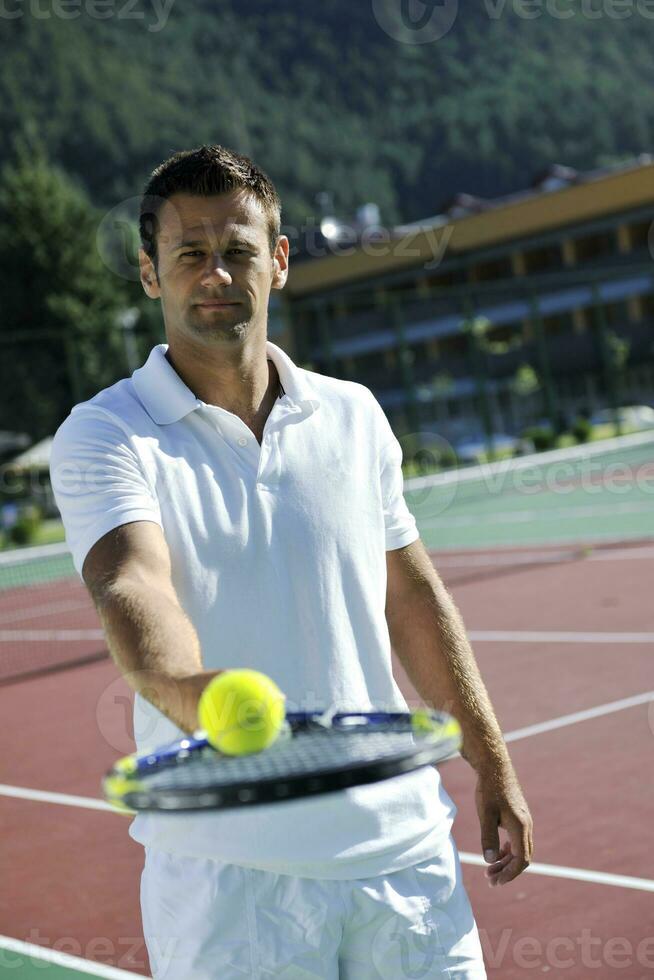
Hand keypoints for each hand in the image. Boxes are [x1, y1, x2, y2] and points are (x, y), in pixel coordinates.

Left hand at [474, 761, 532, 886]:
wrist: (495, 767)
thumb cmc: (489, 789)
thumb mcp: (485, 814)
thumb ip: (488, 837)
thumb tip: (490, 861)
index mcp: (520, 827)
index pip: (520, 860)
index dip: (509, 874)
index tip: (495, 881)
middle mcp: (526, 825)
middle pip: (522, 858)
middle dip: (507, 871)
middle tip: (489, 880)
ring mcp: (524, 821)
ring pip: (520, 850)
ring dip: (506, 862)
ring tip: (490, 870)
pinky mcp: (518, 817)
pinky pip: (517, 840)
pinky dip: (508, 851)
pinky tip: (496, 853)